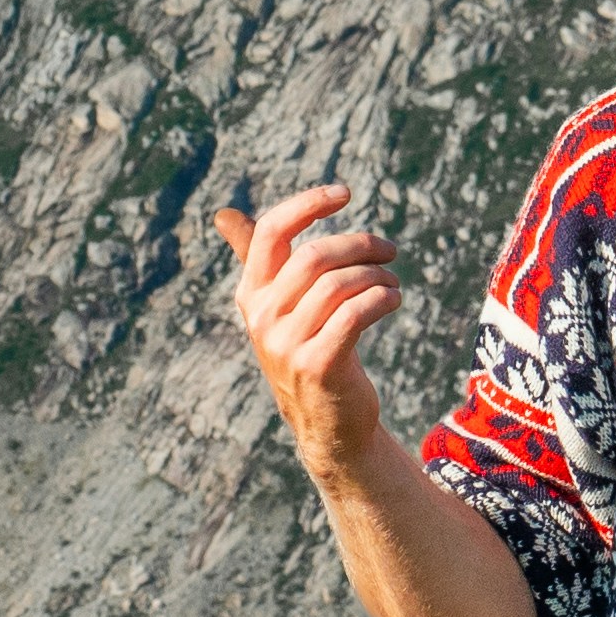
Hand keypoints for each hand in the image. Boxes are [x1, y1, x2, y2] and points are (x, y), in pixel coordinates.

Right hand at [222, 185, 409, 459]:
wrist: (327, 423)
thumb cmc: (310, 350)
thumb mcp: (280, 306)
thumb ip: (256, 260)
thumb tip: (222, 216)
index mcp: (252, 293)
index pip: (273, 231)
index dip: (308, 204)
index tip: (344, 193)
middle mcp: (262, 317)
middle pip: (314, 256)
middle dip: (360, 245)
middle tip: (389, 251)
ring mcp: (286, 344)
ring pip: (338, 284)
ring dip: (377, 275)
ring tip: (392, 282)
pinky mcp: (317, 365)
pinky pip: (355, 315)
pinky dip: (381, 299)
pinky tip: (393, 299)